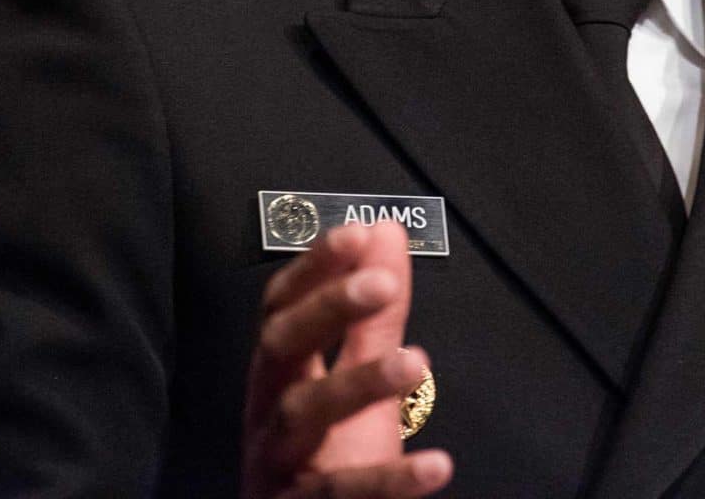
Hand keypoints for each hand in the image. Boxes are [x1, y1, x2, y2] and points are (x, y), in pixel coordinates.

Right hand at [241, 220, 452, 497]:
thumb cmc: (330, 456)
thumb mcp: (357, 380)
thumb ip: (373, 315)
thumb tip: (385, 232)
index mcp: (280, 373)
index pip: (283, 306)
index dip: (316, 267)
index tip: (359, 232)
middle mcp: (269, 411)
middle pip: (282, 346)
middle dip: (327, 309)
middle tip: (381, 284)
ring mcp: (277, 462)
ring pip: (303, 413)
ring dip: (359, 383)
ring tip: (414, 363)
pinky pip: (340, 493)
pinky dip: (388, 480)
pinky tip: (435, 465)